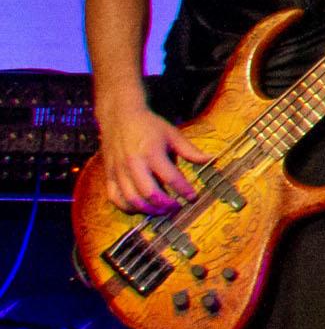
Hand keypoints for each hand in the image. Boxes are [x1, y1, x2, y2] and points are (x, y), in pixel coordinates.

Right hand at [97, 102, 196, 216]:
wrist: (120, 117)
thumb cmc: (149, 126)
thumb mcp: (173, 134)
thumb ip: (190, 151)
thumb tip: (211, 159)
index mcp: (151, 152)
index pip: (171, 177)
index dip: (183, 190)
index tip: (193, 197)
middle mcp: (133, 163)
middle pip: (149, 193)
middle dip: (165, 205)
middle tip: (177, 208)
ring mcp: (118, 171)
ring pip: (131, 199)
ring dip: (148, 210)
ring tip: (162, 211)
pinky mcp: (109, 175)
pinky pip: (115, 198)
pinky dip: (127, 208)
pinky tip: (141, 208)